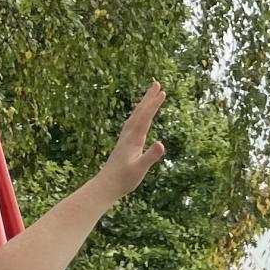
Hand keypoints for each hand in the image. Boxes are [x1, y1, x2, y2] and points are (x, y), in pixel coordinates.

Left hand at [98, 83, 165, 197]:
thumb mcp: (140, 169)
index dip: (154, 104)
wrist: (106, 186)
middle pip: (139, 112)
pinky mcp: (124, 144)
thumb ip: (150, 156)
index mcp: (133, 139)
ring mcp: (125, 139)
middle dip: (148, 98)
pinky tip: (139, 117)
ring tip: (150, 96)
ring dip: (143, 105)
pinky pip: (132, 124)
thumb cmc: (123, 179)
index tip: (162, 92)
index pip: (145, 117)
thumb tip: (161, 144)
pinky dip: (138, 116)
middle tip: (157, 84)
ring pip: (135, 116)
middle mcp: (128, 135)